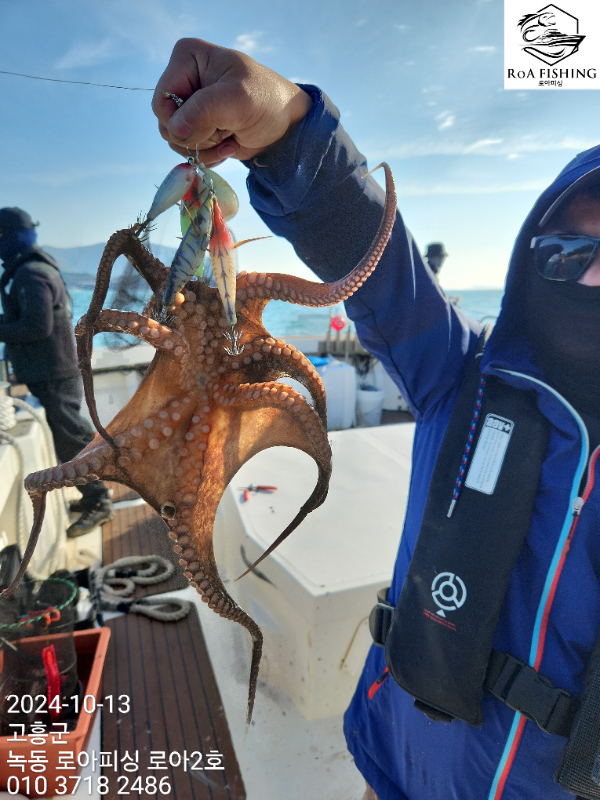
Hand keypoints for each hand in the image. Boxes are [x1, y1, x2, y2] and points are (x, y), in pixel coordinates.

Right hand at [153, 39, 312, 166]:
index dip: (182, 120)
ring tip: (230, 137)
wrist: (286, 124)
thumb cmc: (267, 101)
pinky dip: (209, 155)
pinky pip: (188, 150)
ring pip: (176, 140)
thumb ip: (203, 112)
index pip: (162, 100)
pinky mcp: (199, 127)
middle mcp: (183, 80)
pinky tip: (230, 145)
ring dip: (205, 148)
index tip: (214, 121)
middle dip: (197, 135)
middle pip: (166, 123)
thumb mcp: (237, 100)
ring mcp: (190, 106)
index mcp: (187, 58)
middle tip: (226, 130)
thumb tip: (175, 131)